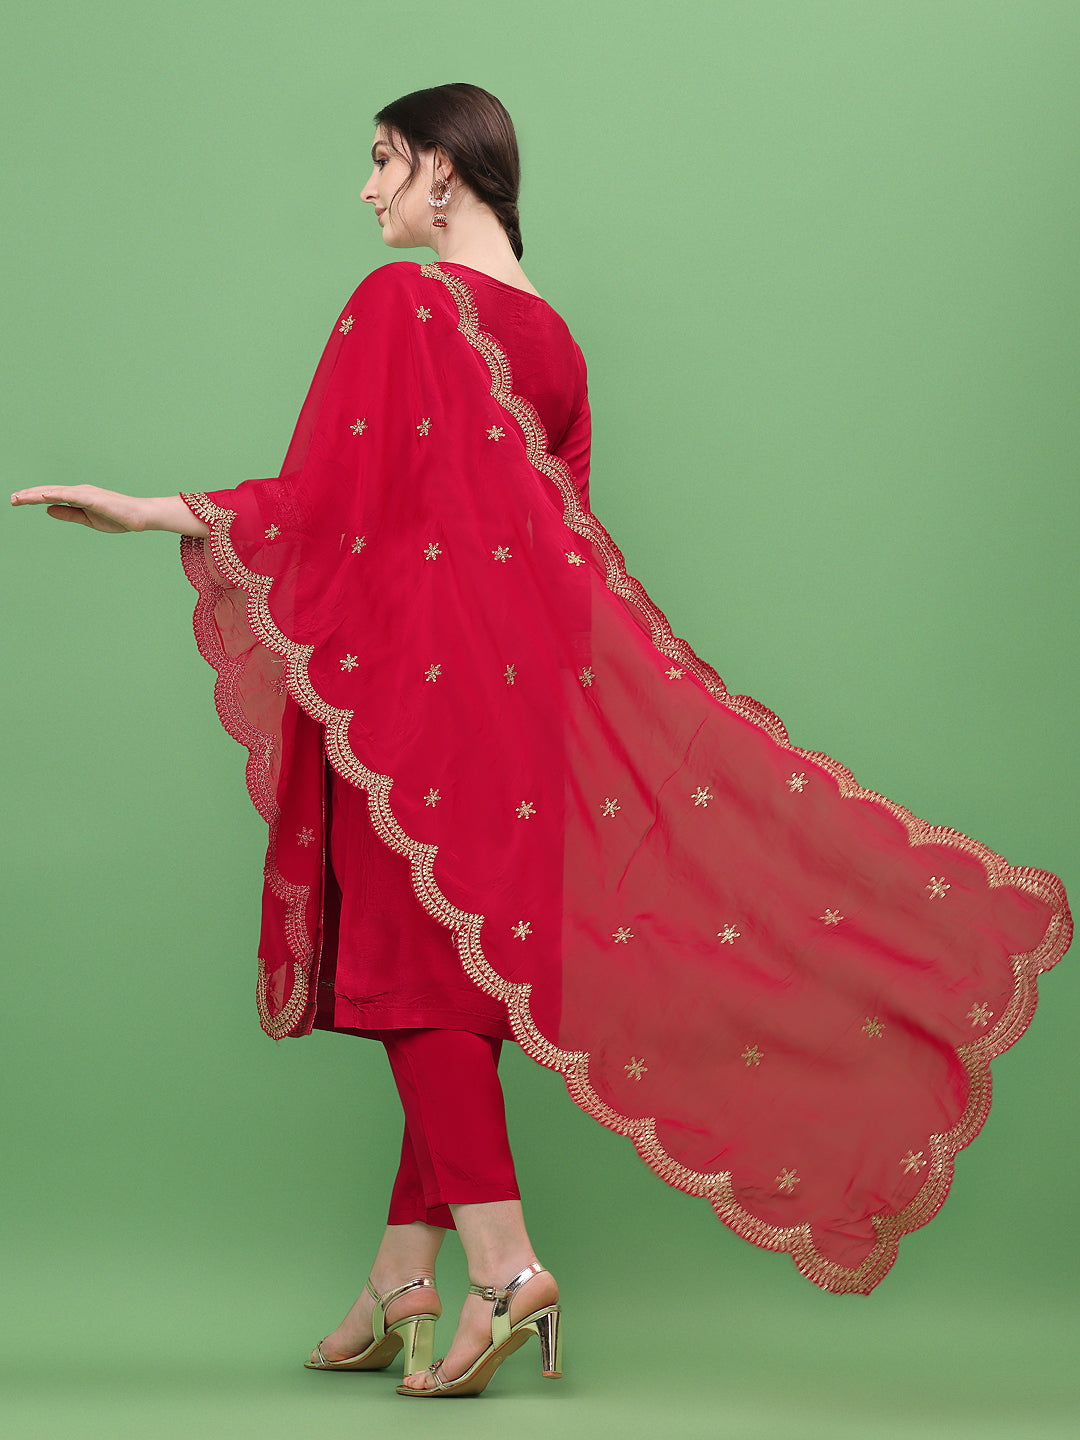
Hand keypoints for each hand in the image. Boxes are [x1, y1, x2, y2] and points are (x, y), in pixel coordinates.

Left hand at [10, 484, 150, 532]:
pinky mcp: (92, 497)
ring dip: (36, 494)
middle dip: (28, 495)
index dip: (32, 498)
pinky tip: (42, 496)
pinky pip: (70, 495)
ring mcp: (85, 492)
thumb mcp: (87, 519)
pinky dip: (55, 494)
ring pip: (55, 492)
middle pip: (49, 492)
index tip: (17, 500)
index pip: (51, 496)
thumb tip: (47, 509)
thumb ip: (68, 513)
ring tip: (19, 498)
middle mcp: (79, 491)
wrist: (140, 517)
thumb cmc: (118, 517)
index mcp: (78, 497)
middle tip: (11, 499)